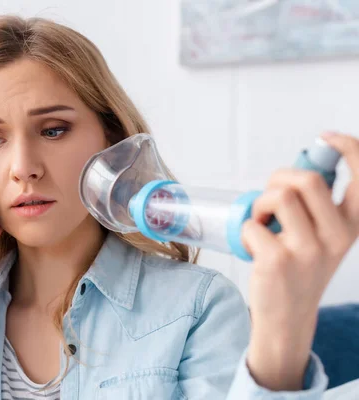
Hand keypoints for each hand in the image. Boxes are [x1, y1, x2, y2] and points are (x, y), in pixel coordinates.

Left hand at [241, 132, 357, 390]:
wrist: (287, 316)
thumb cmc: (300, 269)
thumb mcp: (323, 238)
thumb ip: (318, 207)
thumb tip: (297, 172)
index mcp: (351, 226)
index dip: (348, 147)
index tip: (325, 139)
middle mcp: (336, 237)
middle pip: (308, 179)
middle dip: (280, 178)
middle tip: (271, 197)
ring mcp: (307, 250)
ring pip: (279, 196)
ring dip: (260, 203)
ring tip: (261, 221)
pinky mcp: (277, 260)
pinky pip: (251, 224)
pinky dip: (245, 228)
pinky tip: (253, 244)